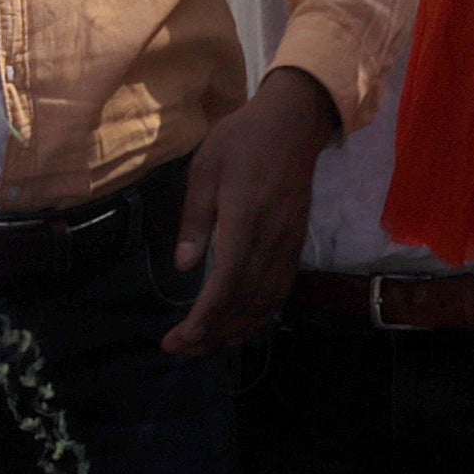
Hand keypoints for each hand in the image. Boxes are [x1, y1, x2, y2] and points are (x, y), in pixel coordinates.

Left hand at [165, 66, 335, 354]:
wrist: (293, 124)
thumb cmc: (241, 140)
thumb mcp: (205, 168)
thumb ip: (195, 219)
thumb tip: (184, 268)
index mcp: (244, 220)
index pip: (224, 285)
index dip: (203, 320)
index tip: (178, 339)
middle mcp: (271, 241)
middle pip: (244, 304)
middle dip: (212, 334)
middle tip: (180, 349)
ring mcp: (288, 245)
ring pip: (264, 304)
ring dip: (234, 330)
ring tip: (204, 344)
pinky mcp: (296, 245)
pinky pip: (279, 292)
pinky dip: (258, 315)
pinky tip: (239, 323)